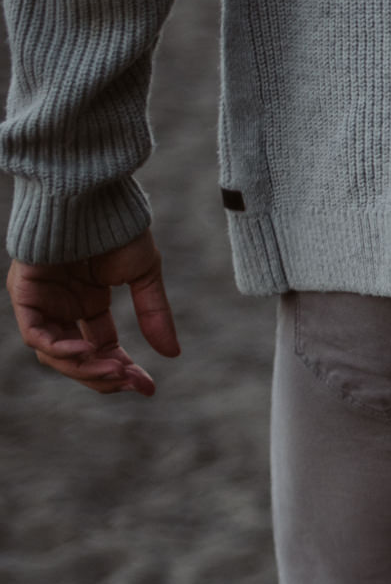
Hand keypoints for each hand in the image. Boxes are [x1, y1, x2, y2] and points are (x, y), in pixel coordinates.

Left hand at [9, 229, 179, 394]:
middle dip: (103, 376)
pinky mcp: (25, 292)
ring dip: (83, 368)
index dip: (123, 370)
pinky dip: (59, 349)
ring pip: (53, 353)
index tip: (147, 387)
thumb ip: (154, 314)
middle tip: (130, 383)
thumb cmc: (116, 226)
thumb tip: (172, 354)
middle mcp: (60, 307)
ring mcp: (41, 301)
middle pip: (76, 358)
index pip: (102, 348)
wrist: (92, 196)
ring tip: (113, 370)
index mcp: (87, 303)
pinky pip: (35, 333)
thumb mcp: (144, 275)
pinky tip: (87, 352)